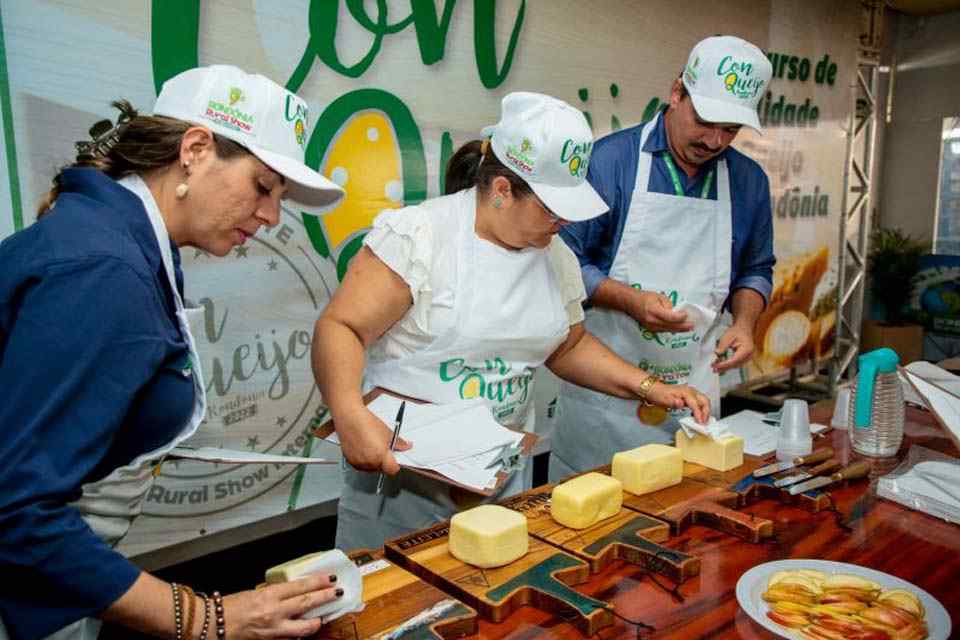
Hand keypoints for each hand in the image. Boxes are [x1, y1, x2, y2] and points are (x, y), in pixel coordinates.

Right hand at [219, 574, 339, 638]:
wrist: (212, 625)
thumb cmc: (229, 606)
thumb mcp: (255, 592)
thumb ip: (274, 593)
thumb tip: (293, 592)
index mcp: (269, 595)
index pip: (300, 586)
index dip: (317, 582)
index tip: (330, 578)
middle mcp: (274, 612)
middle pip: (306, 604)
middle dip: (324, 597)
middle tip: (337, 592)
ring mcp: (273, 630)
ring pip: (303, 628)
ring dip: (316, 621)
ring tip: (324, 616)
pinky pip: (290, 638)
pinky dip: (299, 634)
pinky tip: (305, 630)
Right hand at [336, 407, 411, 473]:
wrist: (350, 417)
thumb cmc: (367, 423)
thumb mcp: (388, 432)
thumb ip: (399, 443)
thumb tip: (407, 447)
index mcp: (380, 456)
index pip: (392, 470)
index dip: (395, 464)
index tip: (396, 458)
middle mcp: (369, 462)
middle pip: (382, 469)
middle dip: (385, 462)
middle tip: (384, 449)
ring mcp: (358, 463)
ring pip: (371, 468)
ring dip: (374, 462)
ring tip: (373, 447)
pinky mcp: (350, 461)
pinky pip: (361, 466)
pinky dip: (365, 460)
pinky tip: (364, 449)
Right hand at [627, 290, 692, 332]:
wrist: (631, 303)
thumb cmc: (645, 297)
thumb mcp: (658, 296)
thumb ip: (668, 304)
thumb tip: (675, 312)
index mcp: (653, 310)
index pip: (670, 317)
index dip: (680, 317)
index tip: (686, 314)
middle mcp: (652, 321)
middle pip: (671, 326)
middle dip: (683, 326)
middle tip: (692, 325)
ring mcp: (651, 327)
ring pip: (668, 330)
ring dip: (679, 329)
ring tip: (688, 327)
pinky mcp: (651, 330)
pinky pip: (664, 330)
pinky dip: (672, 329)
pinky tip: (679, 328)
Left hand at [645, 382, 710, 423]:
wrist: (654, 389)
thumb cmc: (659, 394)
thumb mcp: (664, 399)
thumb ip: (673, 402)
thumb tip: (681, 403)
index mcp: (686, 392)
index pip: (696, 404)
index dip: (699, 414)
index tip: (700, 423)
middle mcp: (691, 391)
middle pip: (705, 401)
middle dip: (707, 412)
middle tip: (704, 423)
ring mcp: (691, 393)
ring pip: (704, 401)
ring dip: (705, 411)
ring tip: (702, 421)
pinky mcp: (690, 396)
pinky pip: (700, 402)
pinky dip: (701, 409)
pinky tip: (696, 416)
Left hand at [712, 324, 754, 372]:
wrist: (743, 329)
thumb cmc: (737, 331)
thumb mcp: (728, 335)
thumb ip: (723, 345)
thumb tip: (717, 353)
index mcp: (747, 349)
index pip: (734, 360)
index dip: (724, 364)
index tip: (715, 365)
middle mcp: (749, 355)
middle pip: (735, 364)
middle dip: (723, 367)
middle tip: (713, 368)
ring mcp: (747, 358)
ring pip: (735, 366)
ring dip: (725, 367)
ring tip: (714, 367)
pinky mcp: (744, 359)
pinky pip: (735, 364)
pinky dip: (728, 365)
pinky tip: (720, 365)